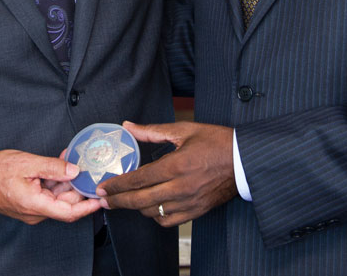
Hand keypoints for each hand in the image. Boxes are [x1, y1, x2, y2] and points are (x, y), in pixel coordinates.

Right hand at [0, 149, 100, 223]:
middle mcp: (35, 211)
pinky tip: (61, 164)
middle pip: (66, 202)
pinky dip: (56, 180)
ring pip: (58, 196)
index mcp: (35, 205)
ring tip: (74, 161)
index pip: (69, 212)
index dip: (88, 207)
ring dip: (67, 180)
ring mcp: (32, 208)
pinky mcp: (29, 202)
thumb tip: (74, 170)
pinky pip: (48, 193)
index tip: (102, 199)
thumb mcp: (27, 163)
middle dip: (79, 186)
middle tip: (90, 168)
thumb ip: (53, 167)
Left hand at [97, 121, 236, 225]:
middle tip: (103, 199)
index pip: (138, 179)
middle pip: (139, 200)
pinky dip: (156, 215)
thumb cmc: (216, 141)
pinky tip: (151, 206)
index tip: (103, 186)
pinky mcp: (196, 211)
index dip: (117, 185)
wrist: (243, 160)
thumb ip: (153, 131)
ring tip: (126, 200)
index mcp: (175, 165)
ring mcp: (188, 202)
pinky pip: (168, 221)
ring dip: (136, 207)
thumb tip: (129, 126)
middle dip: (118, 201)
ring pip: (152, 212)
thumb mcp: (184, 130)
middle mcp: (180, 187)